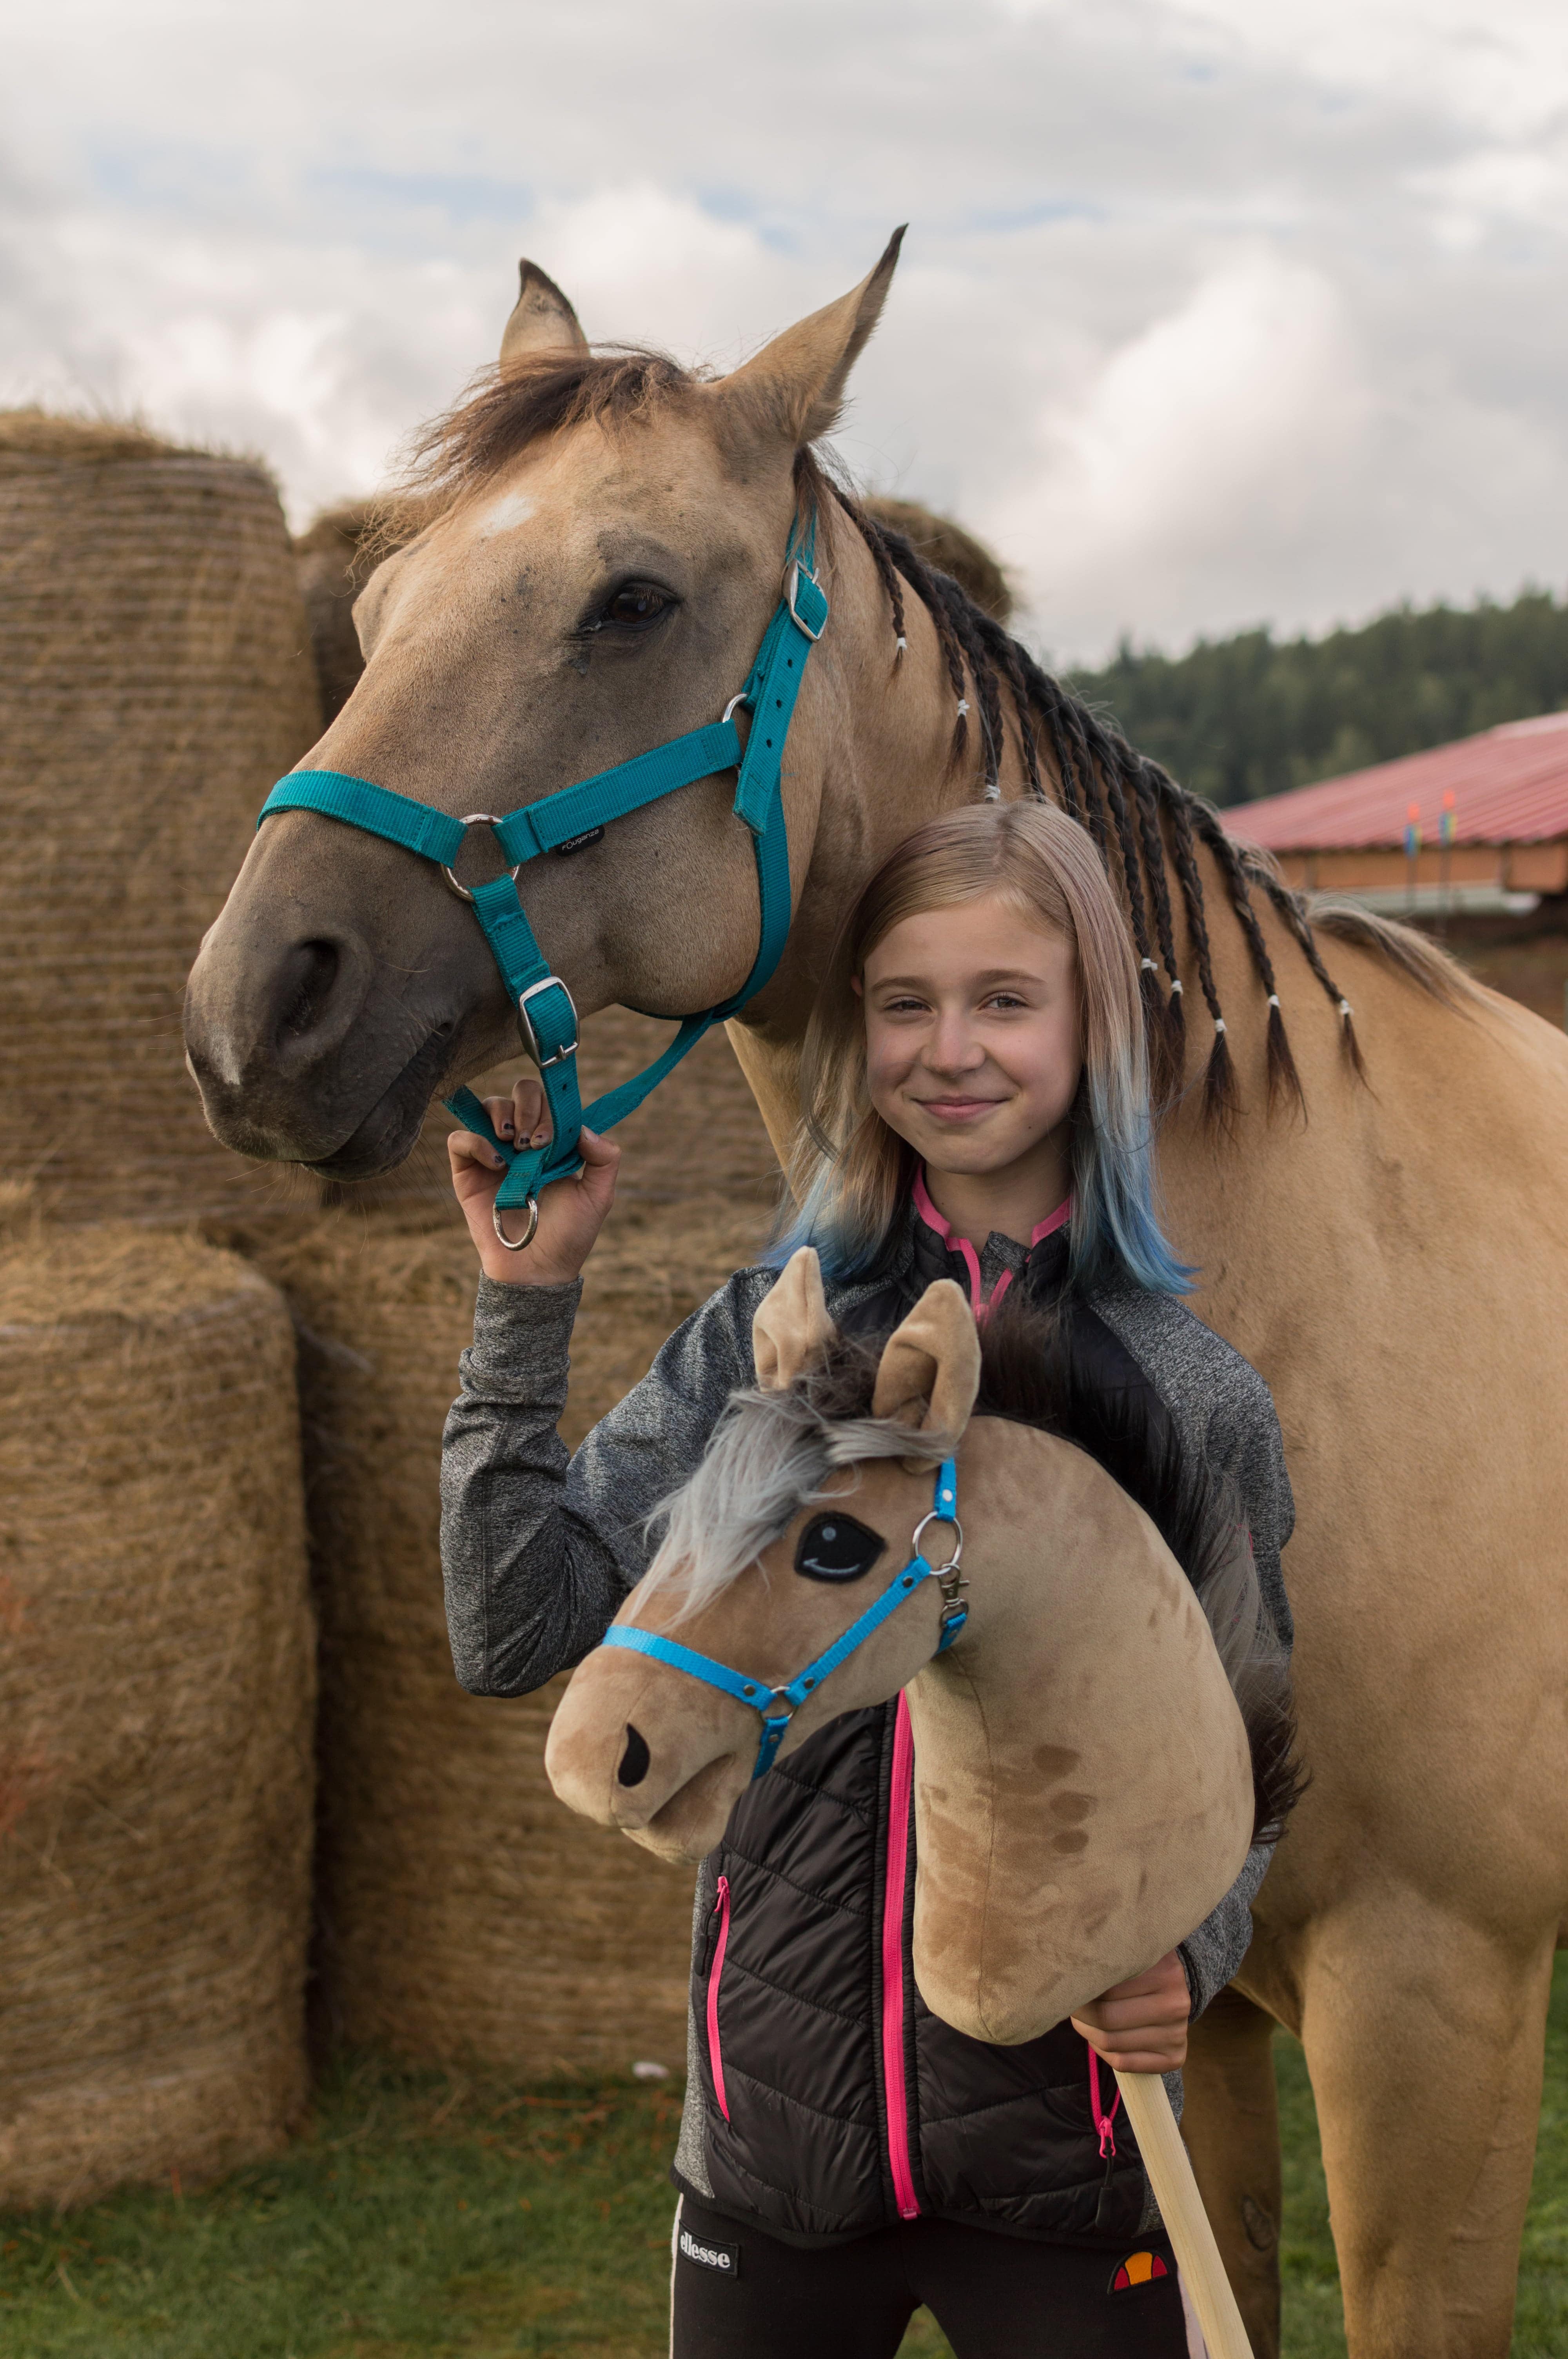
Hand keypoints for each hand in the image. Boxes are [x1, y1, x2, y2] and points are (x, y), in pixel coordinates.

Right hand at [447, 1074, 619, 1286]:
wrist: (537, 1268)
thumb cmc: (569, 1234)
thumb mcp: (598, 1196)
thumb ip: (604, 1159)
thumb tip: (584, 1127)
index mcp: (554, 1142)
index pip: (550, 1101)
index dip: (551, 1109)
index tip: (551, 1140)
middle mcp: (524, 1141)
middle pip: (521, 1092)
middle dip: (529, 1108)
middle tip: (533, 1143)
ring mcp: (494, 1153)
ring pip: (489, 1106)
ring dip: (503, 1115)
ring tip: (515, 1143)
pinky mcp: (468, 1171)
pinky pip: (459, 1139)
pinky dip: (475, 1141)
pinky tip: (497, 1163)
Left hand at [1071, 1951, 1189, 2073]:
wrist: (1174, 1991)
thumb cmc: (1142, 1969)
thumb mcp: (1130, 1953)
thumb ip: (1106, 1958)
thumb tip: (1068, 1973)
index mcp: (1165, 1972)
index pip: (1106, 1988)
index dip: (1081, 1988)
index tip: (1068, 1984)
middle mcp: (1176, 2005)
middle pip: (1106, 2018)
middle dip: (1080, 2013)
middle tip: (1069, 2003)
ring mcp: (1177, 2034)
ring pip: (1111, 2042)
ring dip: (1087, 2032)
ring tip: (1081, 2018)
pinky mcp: (1175, 2058)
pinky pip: (1123, 2062)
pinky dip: (1101, 2052)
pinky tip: (1096, 2037)